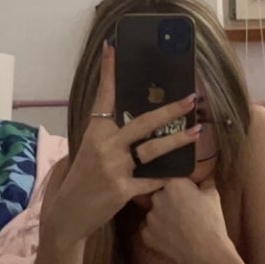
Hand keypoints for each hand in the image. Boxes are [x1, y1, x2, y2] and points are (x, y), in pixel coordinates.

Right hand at [43, 43, 197, 251]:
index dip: (109, 73)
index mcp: (93, 132)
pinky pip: (152, 180)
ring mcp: (114, 168)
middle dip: (169, 110)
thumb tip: (122, 121)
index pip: (103, 97)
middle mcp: (104, 146)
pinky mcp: (123, 190)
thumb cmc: (77, 182)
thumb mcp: (85, 152)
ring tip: (197, 131)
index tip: (112, 48)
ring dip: (177, 140)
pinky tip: (181, 173)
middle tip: (191, 99)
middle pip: (142, 123)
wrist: (67, 215)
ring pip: (153, 150)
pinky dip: (165, 177)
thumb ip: (104, 137)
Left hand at [139, 178, 230, 263]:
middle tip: (185, 212)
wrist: (206, 253)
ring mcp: (150, 217)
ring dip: (163, 217)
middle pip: (161, 196)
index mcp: (174, 184)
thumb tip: (204, 174)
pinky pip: (150, 229)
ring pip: (155, 213)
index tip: (190, 197)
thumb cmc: (211, 222)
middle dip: (170, 201)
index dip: (182, 189)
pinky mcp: (146, 234)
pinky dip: (159, 233)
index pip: (173, 181)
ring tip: (179, 227)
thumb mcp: (213, 195)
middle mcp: (157, 198)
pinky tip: (172, 238)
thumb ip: (204, 181)